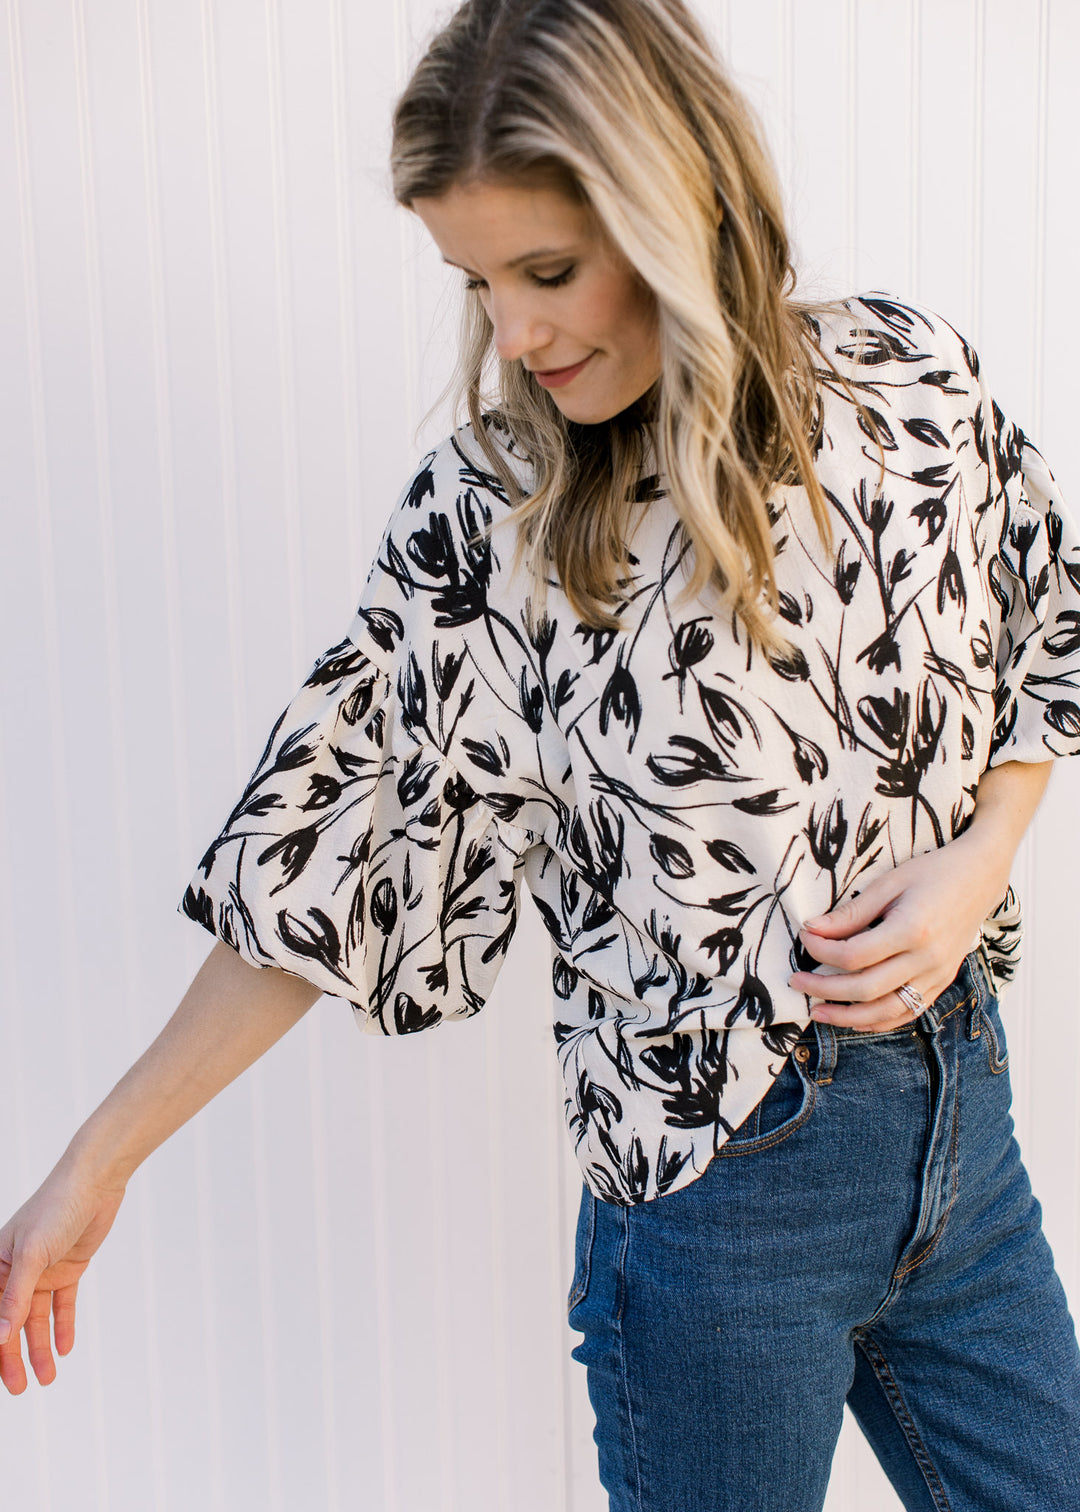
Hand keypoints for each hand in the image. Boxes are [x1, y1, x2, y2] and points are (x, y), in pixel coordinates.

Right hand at [0, 1157, 127, 1393]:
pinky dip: (63, 1327)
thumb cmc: (55, 1208)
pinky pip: (62, 1305)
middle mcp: (16, 1272)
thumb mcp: (32, 1254)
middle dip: (14, 1357)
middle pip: (12, 1323)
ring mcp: (42, 1272)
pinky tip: (65, 1349)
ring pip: (37, 1319)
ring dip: (41, 1348)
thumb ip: (15, 1296)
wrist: (95, 1182)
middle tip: (20, 1388)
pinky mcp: (67, 1269)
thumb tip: (0, 1336)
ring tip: (47, 1378)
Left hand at [786, 835, 1002, 1031]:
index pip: (854, 955)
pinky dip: (877, 1021)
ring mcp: (936, 976)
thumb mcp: (888, 883)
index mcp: (912, 930)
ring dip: (847, 1018)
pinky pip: (907, 1012)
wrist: (980, 879)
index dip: (821, 952)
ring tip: (817, 1012)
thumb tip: (813, 929)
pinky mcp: (941, 983)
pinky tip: (853, 1019)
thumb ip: (851, 912)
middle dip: (824, 989)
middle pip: (865, 989)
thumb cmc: (932, 874)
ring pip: (886, 1011)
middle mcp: (926, 960)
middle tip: (796, 982)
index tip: (805, 938)